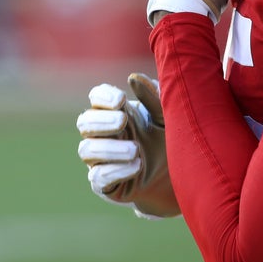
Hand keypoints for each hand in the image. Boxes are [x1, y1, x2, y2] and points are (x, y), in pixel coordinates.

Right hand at [76, 73, 178, 218]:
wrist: (178, 178)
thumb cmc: (168, 141)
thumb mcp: (167, 118)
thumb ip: (153, 98)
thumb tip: (133, 78)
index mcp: (116, 113)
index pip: (96, 98)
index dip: (102, 96)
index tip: (121, 100)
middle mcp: (103, 134)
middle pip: (84, 122)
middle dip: (101, 120)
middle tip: (123, 120)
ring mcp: (101, 159)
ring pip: (86, 150)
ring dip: (109, 148)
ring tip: (135, 150)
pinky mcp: (105, 184)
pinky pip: (98, 177)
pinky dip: (116, 171)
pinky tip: (136, 166)